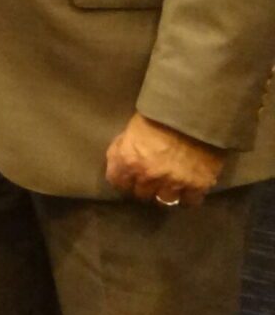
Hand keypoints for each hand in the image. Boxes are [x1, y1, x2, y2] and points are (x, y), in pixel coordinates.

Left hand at [104, 112, 223, 206]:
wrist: (192, 112)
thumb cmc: (157, 115)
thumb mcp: (131, 130)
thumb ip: (122, 149)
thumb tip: (120, 163)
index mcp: (128, 160)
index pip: (117, 182)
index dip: (122, 180)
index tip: (127, 179)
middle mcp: (149, 176)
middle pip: (141, 194)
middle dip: (143, 187)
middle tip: (150, 181)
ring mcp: (173, 183)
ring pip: (164, 201)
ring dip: (165, 194)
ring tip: (168, 187)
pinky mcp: (197, 185)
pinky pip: (190, 201)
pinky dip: (188, 197)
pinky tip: (187, 189)